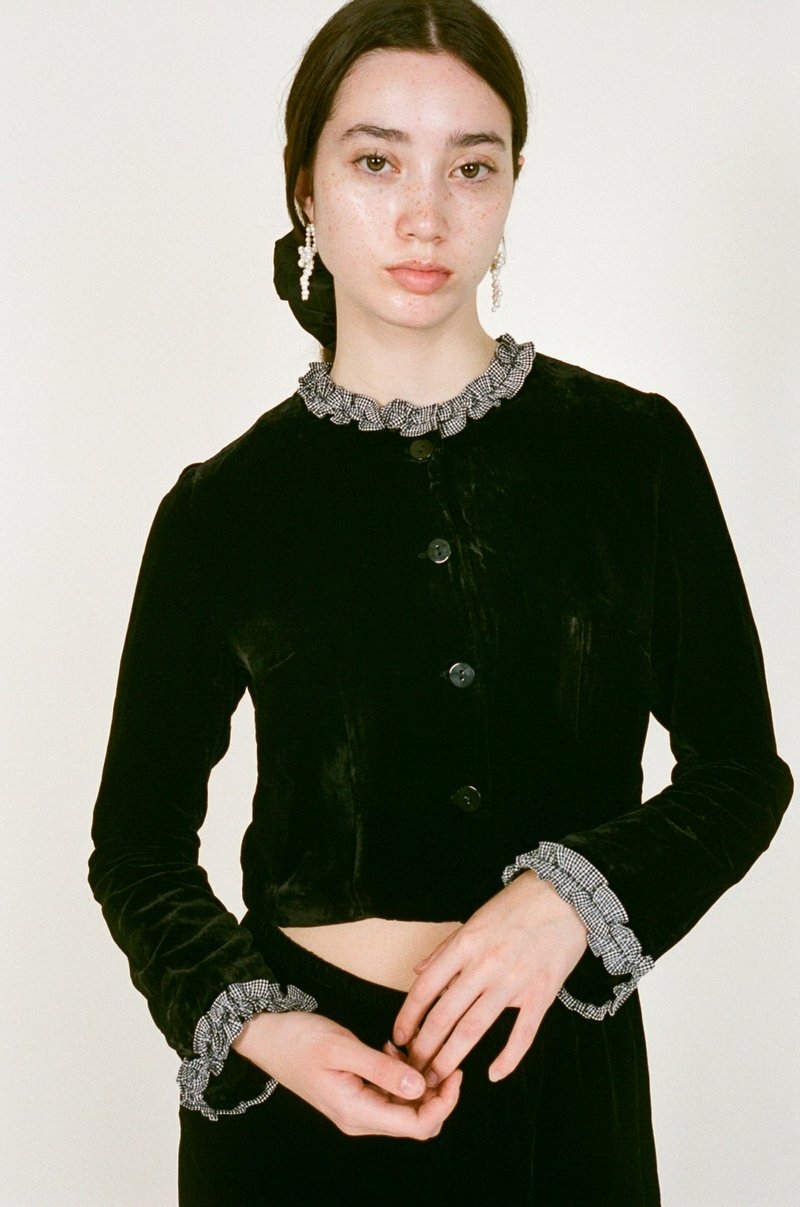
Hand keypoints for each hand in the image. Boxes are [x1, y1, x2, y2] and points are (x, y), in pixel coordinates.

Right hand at [232, 1009, 461, 1138]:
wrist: (266, 1035)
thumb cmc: (298, 1039)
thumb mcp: (342, 1048)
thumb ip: (382, 1068)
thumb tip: (420, 1087)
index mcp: (357, 1113)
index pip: (418, 1126)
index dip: (444, 1103)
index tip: (454, 1071)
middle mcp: (360, 1118)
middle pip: (417, 1121)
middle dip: (436, 1092)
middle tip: (440, 1057)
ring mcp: (357, 1108)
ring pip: (405, 1106)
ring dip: (417, 1080)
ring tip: (409, 1047)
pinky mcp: (355, 1094)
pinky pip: (390, 1093)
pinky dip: (399, 1072)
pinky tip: (391, 1048)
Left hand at [393, 872, 587, 1085]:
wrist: (567, 895)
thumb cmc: (518, 903)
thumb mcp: (475, 918)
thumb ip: (446, 949)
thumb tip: (418, 972)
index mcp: (466, 944)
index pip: (425, 988)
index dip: (408, 1017)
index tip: (399, 1037)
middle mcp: (485, 964)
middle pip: (445, 1015)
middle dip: (424, 1047)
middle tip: (413, 1069)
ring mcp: (514, 981)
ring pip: (474, 1028)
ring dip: (451, 1058)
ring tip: (437, 1078)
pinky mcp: (542, 993)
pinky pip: (522, 1034)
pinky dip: (507, 1058)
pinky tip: (493, 1074)